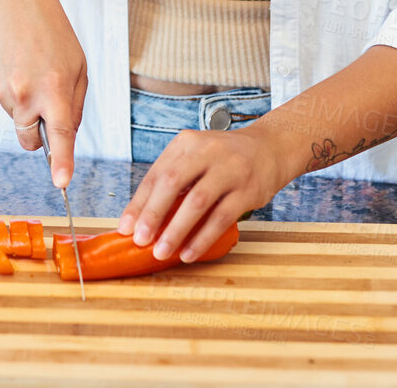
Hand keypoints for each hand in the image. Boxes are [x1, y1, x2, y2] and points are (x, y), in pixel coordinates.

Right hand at [0, 0, 86, 188]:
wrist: (16, 7)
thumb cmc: (53, 36)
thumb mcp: (78, 70)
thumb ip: (74, 107)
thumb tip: (65, 138)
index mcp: (55, 89)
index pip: (60, 135)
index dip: (61, 162)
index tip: (61, 183)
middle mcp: (26, 94)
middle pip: (30, 141)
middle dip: (38, 135)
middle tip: (45, 105)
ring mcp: (4, 92)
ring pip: (18, 122)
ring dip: (26, 108)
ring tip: (31, 73)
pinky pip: (5, 106)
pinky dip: (13, 96)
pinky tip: (17, 70)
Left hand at [118, 125, 289, 261]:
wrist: (270, 148)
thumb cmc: (224, 158)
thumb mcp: (196, 156)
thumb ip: (173, 180)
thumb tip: (142, 218)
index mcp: (186, 143)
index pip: (156, 174)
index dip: (138, 203)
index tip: (126, 227)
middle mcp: (207, 151)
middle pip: (172, 183)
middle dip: (152, 214)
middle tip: (141, 240)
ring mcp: (229, 169)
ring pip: (196, 202)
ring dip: (176, 230)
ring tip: (162, 251)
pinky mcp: (248, 190)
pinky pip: (221, 217)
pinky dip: (202, 237)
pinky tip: (190, 252)